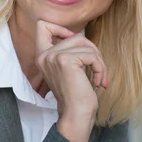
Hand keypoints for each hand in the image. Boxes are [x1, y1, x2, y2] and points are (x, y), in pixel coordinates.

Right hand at [35, 20, 107, 141]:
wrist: (76, 116)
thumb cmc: (76, 96)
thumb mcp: (68, 69)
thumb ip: (67, 51)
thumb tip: (80, 36)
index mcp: (42, 56)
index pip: (43, 25)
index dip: (61, 28)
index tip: (74, 45)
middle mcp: (45, 55)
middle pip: (76, 35)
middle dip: (92, 51)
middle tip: (97, 68)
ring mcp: (54, 56)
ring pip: (86, 44)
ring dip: (99, 61)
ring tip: (99, 77)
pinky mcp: (66, 60)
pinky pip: (91, 55)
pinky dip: (100, 68)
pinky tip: (98, 81)